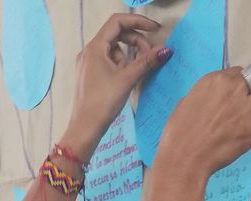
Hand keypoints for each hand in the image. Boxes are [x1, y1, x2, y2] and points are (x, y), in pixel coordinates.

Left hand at [61, 13, 168, 159]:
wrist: (85, 127)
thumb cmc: (103, 102)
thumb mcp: (127, 79)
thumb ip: (147, 61)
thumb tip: (166, 49)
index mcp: (95, 47)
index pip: (118, 22)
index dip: (138, 22)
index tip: (155, 29)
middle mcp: (89, 51)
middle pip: (117, 34)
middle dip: (136, 41)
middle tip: (150, 55)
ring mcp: (88, 62)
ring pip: (113, 49)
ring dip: (128, 56)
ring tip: (134, 73)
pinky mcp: (89, 74)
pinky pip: (108, 60)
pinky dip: (120, 65)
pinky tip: (125, 79)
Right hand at [155, 54, 250, 177]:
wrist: (183, 159)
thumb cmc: (178, 132)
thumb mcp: (188, 99)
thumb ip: (209, 92)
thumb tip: (220, 94)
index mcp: (215, 79)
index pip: (240, 69)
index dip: (240, 81)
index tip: (234, 93)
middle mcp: (234, 88)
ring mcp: (247, 109)